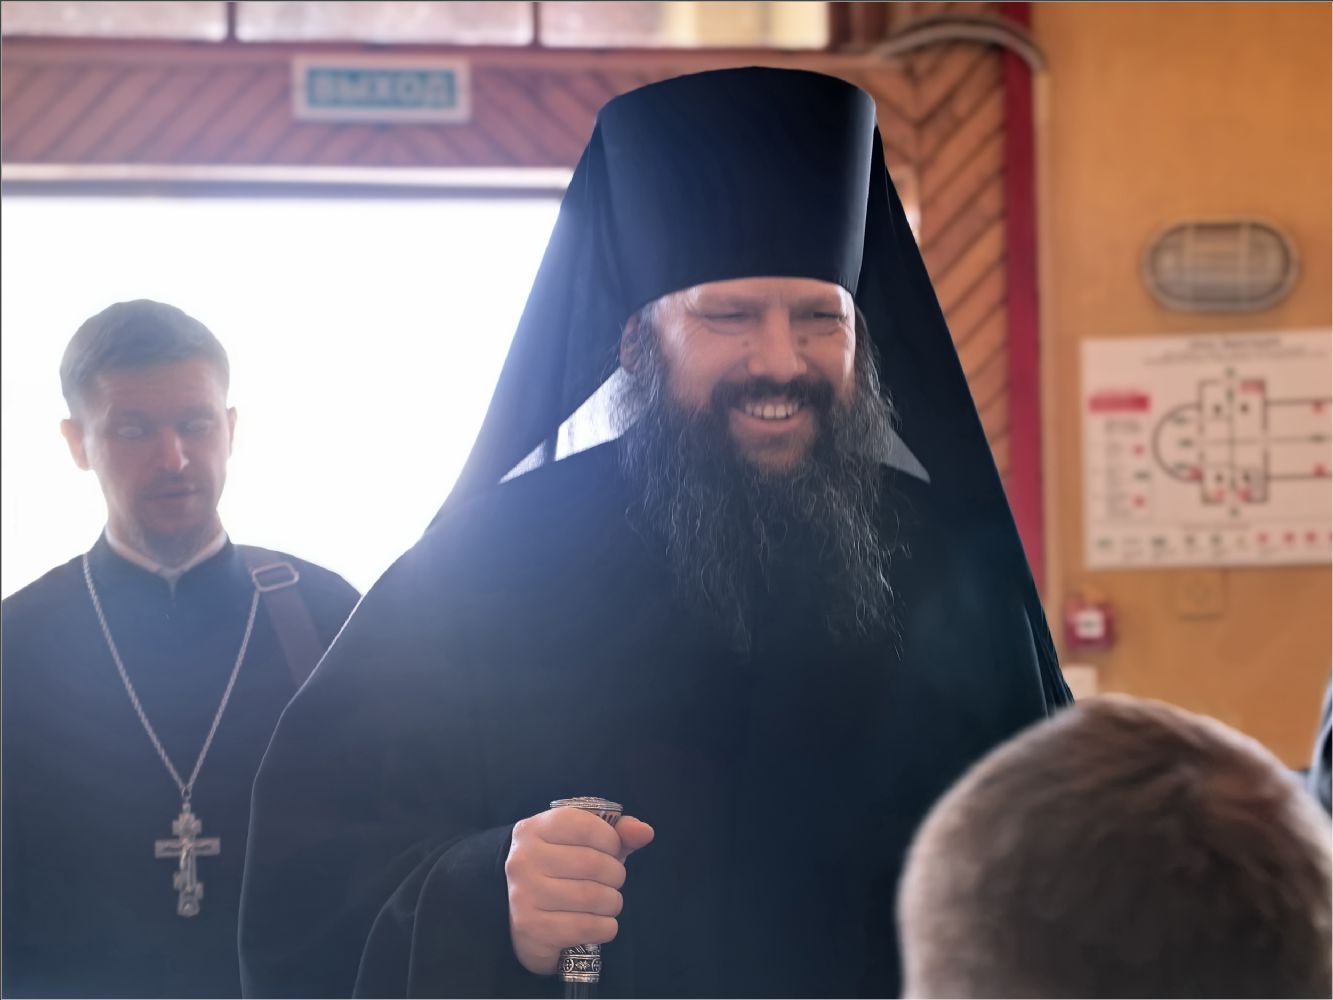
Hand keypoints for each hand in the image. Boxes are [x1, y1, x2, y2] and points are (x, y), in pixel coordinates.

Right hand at [505, 807, 654, 974]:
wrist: (517, 916)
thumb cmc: (558, 871)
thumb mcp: (581, 844)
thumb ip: (616, 833)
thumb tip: (645, 832)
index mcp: (533, 830)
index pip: (585, 826)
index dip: (611, 840)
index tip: (611, 851)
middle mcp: (523, 860)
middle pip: (593, 864)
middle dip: (615, 875)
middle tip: (612, 882)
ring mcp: (524, 895)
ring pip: (593, 897)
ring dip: (613, 902)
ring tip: (607, 902)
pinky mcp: (532, 929)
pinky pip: (588, 927)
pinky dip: (605, 927)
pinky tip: (599, 924)